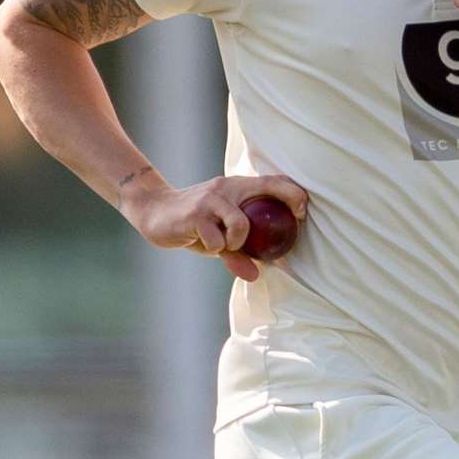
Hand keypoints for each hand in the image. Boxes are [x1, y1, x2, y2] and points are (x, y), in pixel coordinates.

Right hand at [128, 174, 308, 281]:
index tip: (302, 213)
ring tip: (223, 244)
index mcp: (237, 188)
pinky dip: (215, 249)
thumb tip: (256, 276)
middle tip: (297, 220)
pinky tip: (201, 242)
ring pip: (242, 225)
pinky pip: (217, 241)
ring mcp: (211, 199)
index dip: (293, 193)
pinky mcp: (195, 214)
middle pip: (267, 188)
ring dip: (237, 242)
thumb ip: (238, 253)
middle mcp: (227, 188)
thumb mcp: (218, 239)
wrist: (155, 213)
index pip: (272, 181)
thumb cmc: (194, 225)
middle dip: (288, 201)